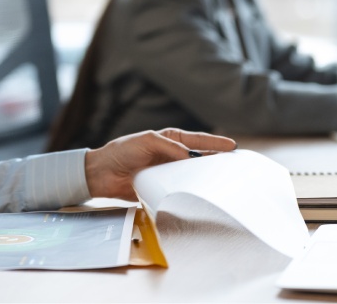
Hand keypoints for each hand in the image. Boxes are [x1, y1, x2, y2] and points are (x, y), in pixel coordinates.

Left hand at [84, 128, 236, 199]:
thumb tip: (190, 157)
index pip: (197, 141)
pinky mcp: (161, 188)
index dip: (215, 143)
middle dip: (216, 160)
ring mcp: (167, 173)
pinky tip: (199, 196)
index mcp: (170, 140)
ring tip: (223, 181)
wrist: (101, 174)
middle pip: (199, 158)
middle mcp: (171, 156)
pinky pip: (179, 190)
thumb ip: (169, 147)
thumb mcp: (147, 141)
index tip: (232, 146)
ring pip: (192, 175)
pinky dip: (190, 192)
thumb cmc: (122, 151)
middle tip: (235, 165)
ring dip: (205, 177)